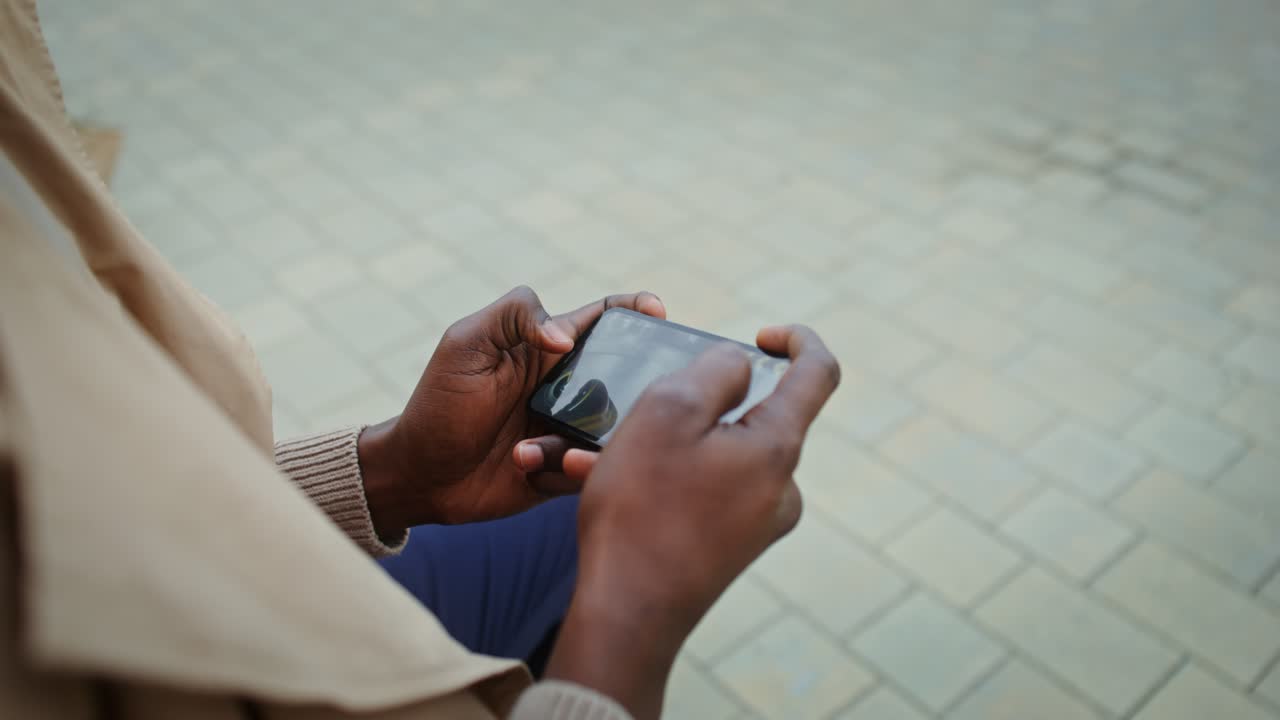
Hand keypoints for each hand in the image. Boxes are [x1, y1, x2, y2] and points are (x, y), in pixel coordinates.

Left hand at [357, 286, 664, 531]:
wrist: (418, 475)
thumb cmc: (439, 403)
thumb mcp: (465, 343)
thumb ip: (514, 316)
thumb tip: (564, 337)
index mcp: (551, 349)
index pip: (605, 320)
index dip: (636, 310)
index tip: (657, 311)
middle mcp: (570, 388)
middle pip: (627, 375)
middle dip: (640, 382)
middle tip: (634, 392)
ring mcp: (571, 430)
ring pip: (615, 428)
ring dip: (591, 435)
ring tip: (541, 445)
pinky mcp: (566, 471)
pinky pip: (591, 469)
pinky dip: (570, 468)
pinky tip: (527, 464)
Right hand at [546, 325, 839, 719]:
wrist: (627, 615)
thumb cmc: (643, 508)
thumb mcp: (669, 411)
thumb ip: (715, 370)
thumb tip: (740, 364)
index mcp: (778, 447)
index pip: (818, 373)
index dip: (798, 340)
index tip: (761, 335)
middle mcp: (782, 487)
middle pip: (755, 416)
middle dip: (700, 402)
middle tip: (641, 409)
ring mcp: (759, 523)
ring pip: (718, 455)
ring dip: (666, 444)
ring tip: (601, 455)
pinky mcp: (731, 548)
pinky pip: (702, 491)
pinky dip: (662, 478)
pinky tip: (608, 484)